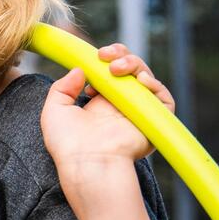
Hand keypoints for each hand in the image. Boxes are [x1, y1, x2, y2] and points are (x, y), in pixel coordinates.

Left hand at [41, 43, 175, 180]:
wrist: (87, 164)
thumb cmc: (67, 144)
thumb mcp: (54, 111)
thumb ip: (62, 87)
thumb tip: (79, 69)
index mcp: (99, 104)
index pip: (111, 74)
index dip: (107, 60)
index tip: (95, 58)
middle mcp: (120, 107)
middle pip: (131, 71)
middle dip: (121, 56)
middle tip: (106, 56)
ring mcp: (138, 113)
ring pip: (146, 79)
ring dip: (134, 65)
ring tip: (116, 69)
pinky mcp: (153, 121)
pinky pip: (163, 99)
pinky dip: (154, 85)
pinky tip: (139, 81)